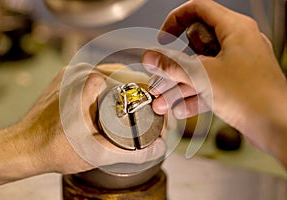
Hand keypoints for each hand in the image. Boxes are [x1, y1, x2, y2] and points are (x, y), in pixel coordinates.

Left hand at [0, 63, 165, 187]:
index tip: (156, 108)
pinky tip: (113, 99)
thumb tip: (158, 148)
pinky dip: (108, 85)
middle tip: (149, 109)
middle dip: (140, 89)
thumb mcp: (99, 153)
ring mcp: (71, 73)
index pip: (134, 80)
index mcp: (90, 83)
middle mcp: (80, 72)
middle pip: (124, 74)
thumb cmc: (56, 150)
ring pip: (110, 73)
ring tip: (135, 105)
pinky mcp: (65, 78)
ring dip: (125, 86)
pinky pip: (94, 76)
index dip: (150, 93)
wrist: (25, 147)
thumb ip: (132, 152)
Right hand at [142, 0, 286, 165]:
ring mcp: (238, 64)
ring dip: (180, 84)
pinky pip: (210, 83)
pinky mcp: (237, 84)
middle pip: (196, 44)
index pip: (199, 9)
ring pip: (201, 67)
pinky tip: (181, 109)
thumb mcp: (203, 76)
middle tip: (160, 74)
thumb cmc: (252, 96)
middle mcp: (238, 43)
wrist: (277, 127)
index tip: (163, 38)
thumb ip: (172, 65)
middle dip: (174, 63)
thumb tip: (151, 57)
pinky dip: (194, 95)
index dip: (176, 20)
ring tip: (162, 100)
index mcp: (235, 29)